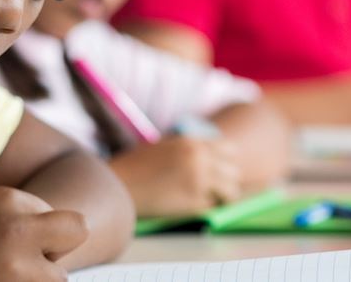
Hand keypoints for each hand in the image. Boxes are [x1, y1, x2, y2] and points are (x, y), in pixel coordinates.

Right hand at [108, 136, 245, 216]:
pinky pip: (213, 207)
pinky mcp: (194, 202)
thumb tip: (213, 161)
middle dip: (226, 181)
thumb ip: (189, 150)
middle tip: (215, 190)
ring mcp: (199, 181)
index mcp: (193, 142)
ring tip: (206, 200)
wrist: (116, 184)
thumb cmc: (136, 167)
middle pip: (234, 171)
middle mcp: (200, 159)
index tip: (219, 171)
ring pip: (231, 191)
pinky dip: (205, 208)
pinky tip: (188, 206)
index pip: (229, 150)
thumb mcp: (165, 147)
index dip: (225, 163)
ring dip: (222, 198)